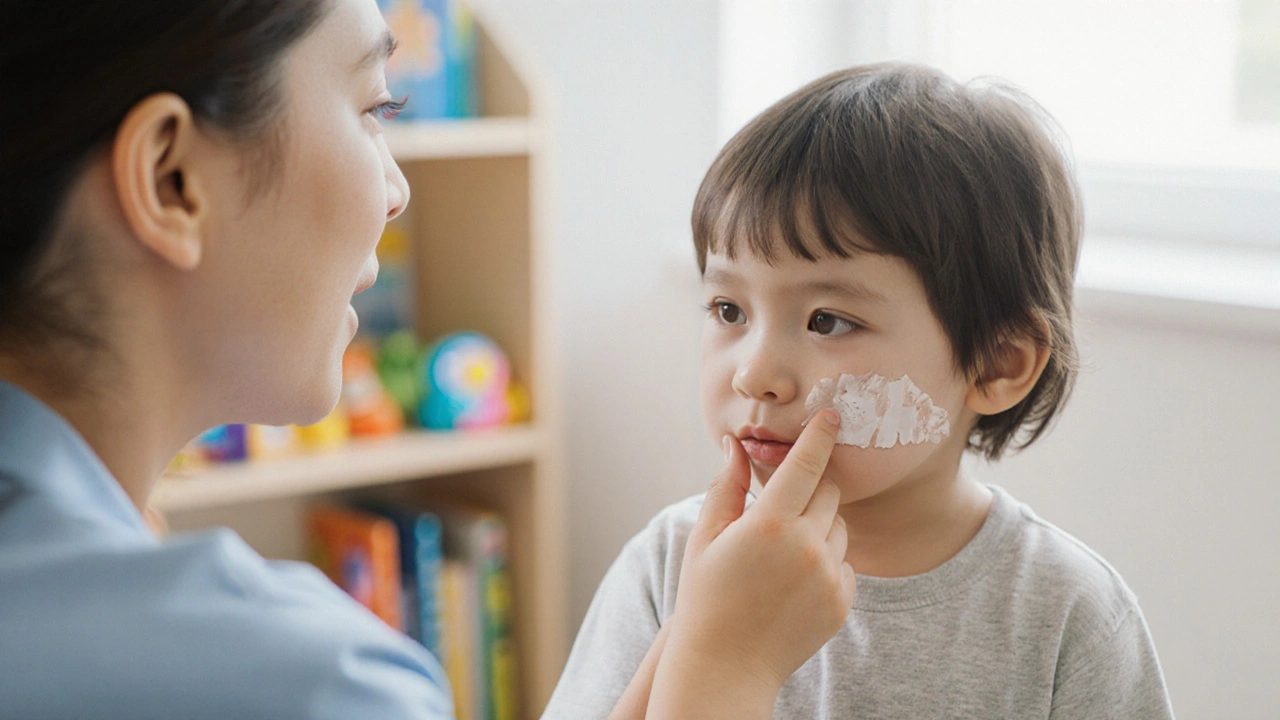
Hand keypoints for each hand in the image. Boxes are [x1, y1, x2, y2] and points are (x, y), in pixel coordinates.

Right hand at [646, 410, 854, 718]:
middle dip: (810, 488)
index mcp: (769, 524)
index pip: (807, 464)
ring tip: (782, 553)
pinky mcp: (842, 601)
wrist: (726, 666)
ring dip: (819, 525)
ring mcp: (829, 576)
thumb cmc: (706, 596)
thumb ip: (727, 486)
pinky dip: (826, 561)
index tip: (833, 415)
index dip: (821, 435)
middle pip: (828, 491)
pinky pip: (845, 563)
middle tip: (782, 507)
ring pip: (839, 526)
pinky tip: (793, 580)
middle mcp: (806, 546)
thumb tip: (736, 444)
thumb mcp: (706, 537)